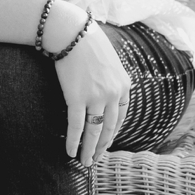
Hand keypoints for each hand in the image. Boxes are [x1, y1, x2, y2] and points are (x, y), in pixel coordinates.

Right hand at [51, 12, 128, 166]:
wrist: (71, 32)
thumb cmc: (87, 43)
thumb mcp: (109, 62)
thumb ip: (111, 80)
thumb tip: (104, 91)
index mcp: (124, 86)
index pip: (121, 118)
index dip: (112, 133)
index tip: (105, 143)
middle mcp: (113, 94)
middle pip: (109, 128)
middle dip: (102, 146)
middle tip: (95, 159)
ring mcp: (96, 97)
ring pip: (94, 131)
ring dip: (89, 149)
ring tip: (85, 162)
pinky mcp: (77, 98)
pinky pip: (76, 126)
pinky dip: (74, 141)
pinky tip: (70, 151)